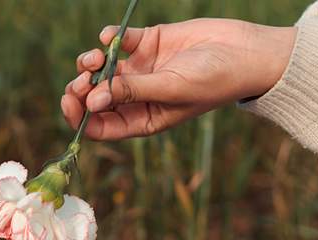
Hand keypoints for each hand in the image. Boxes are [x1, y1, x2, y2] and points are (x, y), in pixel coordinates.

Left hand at [61, 19, 296, 139]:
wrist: (245, 51)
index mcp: (143, 119)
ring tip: (97, 57)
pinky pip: (117, 42)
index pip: (101, 126)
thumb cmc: (215, 80)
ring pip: (101, 70)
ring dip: (91, 63)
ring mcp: (140, 69)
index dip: (80, 117)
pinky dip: (108, 39)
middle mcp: (137, 97)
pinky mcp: (146, 43)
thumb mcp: (173, 89)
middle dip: (82, 88)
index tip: (72, 99)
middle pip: (94, 98)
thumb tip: (93, 100)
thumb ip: (133, 92)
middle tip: (84, 78)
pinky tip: (110, 36)